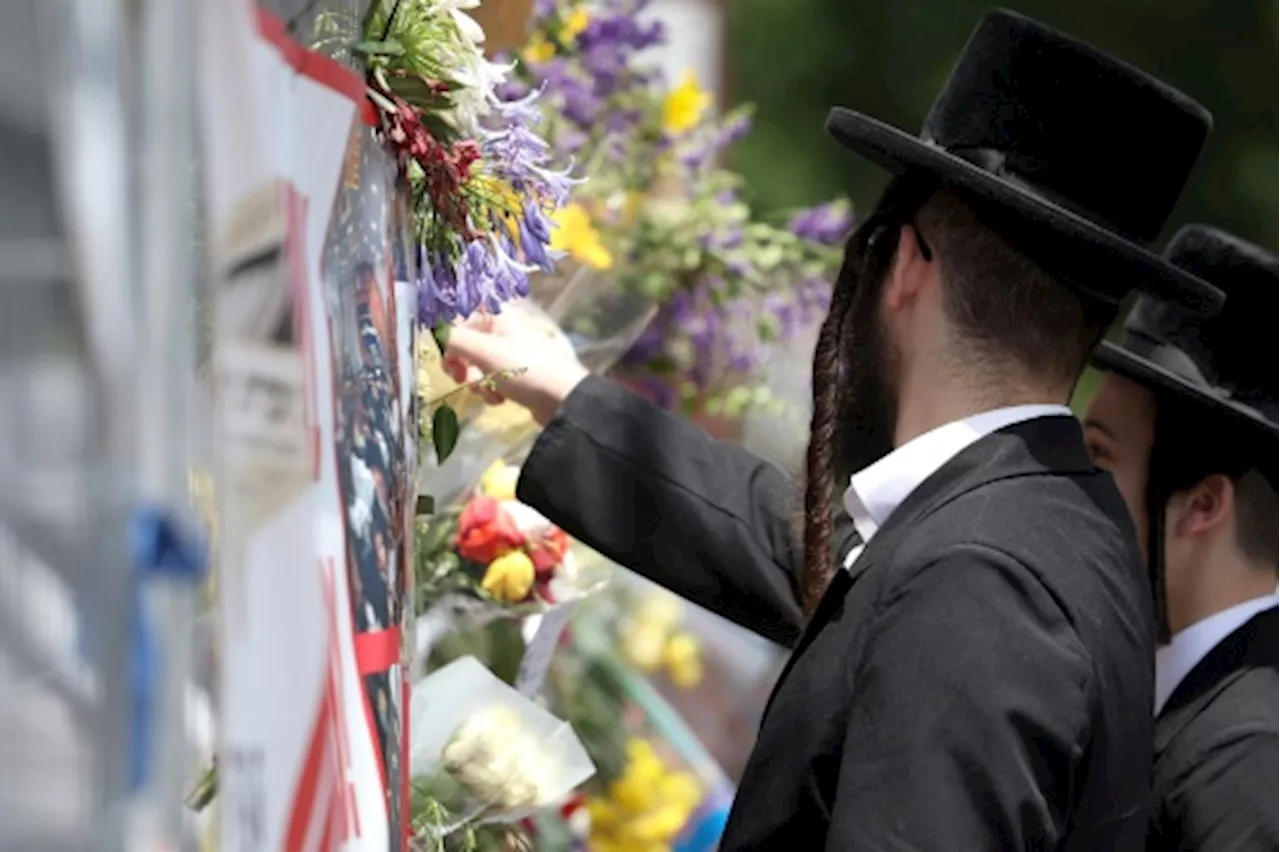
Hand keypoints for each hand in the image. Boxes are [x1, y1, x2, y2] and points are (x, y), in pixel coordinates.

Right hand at [443, 307, 588, 426]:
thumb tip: (433, 331)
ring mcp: (509, 351)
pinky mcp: (514, 373)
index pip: (458, 316)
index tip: (447, 356)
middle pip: (464, 342)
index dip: (448, 337)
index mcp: (498, 314)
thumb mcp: (485, 352)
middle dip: (461, 365)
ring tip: (490, 392)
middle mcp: (502, 327)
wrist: (564, 401)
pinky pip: (489, 378)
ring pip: (474, 364)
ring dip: (476, 381)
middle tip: (464, 379)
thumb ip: (453, 339)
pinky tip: (500, 399)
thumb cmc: (526, 369)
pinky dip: (489, 390)